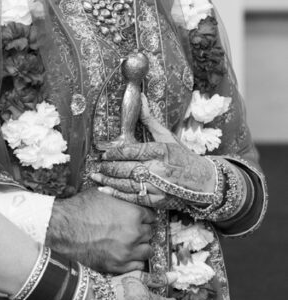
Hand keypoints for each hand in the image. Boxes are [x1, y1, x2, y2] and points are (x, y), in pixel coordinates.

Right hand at [46, 187, 153, 273]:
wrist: (62, 229)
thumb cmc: (79, 210)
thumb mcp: (101, 194)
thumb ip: (119, 197)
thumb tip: (126, 194)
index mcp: (133, 213)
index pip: (152, 215)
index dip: (144, 215)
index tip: (139, 217)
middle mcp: (134, 233)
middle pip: (150, 232)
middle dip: (142, 230)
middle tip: (132, 229)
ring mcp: (127, 252)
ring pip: (147, 250)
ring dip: (141, 246)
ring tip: (131, 243)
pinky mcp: (118, 266)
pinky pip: (138, 265)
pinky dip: (134, 260)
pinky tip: (126, 254)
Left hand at [91, 96, 216, 210]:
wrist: (204, 182)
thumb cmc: (183, 157)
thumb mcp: (168, 137)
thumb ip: (150, 120)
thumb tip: (140, 98)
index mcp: (160, 151)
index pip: (131, 151)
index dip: (115, 153)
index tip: (105, 153)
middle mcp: (158, 169)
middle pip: (126, 168)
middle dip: (109, 167)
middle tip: (98, 165)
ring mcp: (158, 187)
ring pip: (127, 184)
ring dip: (109, 181)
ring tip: (96, 177)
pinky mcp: (158, 201)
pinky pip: (134, 198)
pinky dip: (118, 195)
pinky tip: (105, 190)